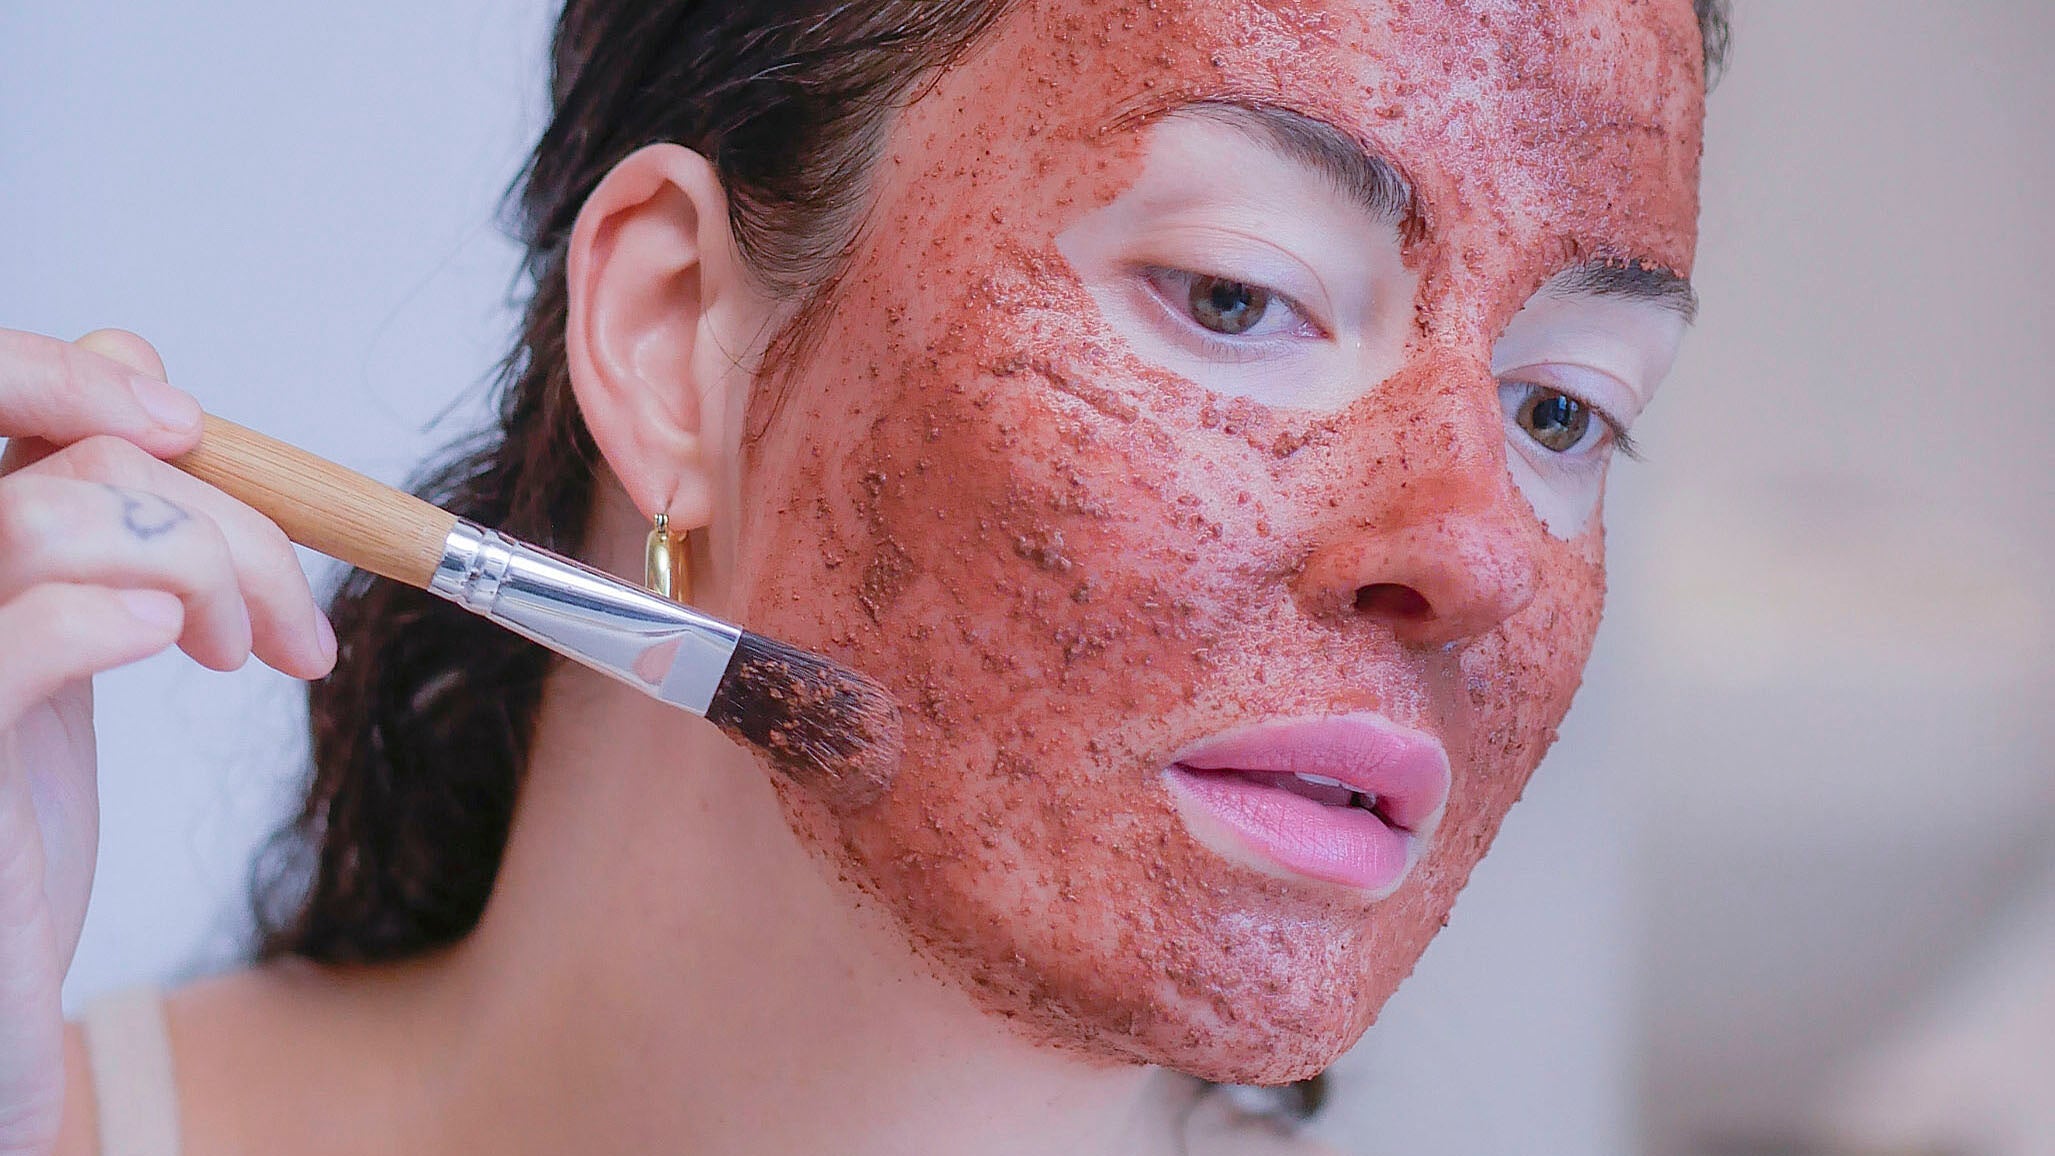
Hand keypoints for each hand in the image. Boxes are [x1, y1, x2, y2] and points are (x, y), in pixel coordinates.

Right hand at [0, 328, 334, 1155]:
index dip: (82, 379)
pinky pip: (19, 637)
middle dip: (219, 515)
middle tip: (284, 616)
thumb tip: (138, 372)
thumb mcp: (62, 647)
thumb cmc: (13, 833)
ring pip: (53, 525)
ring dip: (204, 571)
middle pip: (69, 467)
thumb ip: (86, 521)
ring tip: (247, 654)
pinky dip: (112, 619)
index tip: (194, 434)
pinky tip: (168, 648)